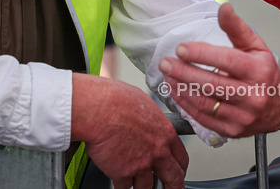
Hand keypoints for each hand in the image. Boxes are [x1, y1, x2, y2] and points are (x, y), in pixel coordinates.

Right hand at [71, 74, 187, 188]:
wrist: (98, 110)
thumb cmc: (116, 101)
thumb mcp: (144, 103)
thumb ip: (150, 119)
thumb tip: (148, 121)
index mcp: (165, 133)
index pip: (181, 158)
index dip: (180, 168)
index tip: (178, 172)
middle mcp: (157, 152)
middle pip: (173, 178)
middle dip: (173, 187)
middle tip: (170, 188)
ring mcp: (141, 165)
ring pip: (147, 187)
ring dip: (141, 184)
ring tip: (135, 178)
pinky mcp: (123, 174)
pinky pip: (124, 187)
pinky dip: (120, 184)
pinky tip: (117, 176)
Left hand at [160, 3, 279, 137]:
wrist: (279, 109)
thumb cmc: (265, 73)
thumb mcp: (256, 46)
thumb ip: (237, 28)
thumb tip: (224, 7)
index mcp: (259, 71)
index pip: (227, 60)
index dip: (202, 54)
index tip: (181, 48)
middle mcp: (252, 96)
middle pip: (212, 84)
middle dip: (184, 72)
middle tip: (165, 63)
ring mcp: (242, 116)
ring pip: (204, 103)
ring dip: (181, 88)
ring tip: (167, 75)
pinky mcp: (232, 130)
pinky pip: (203, 118)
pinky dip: (186, 104)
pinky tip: (176, 91)